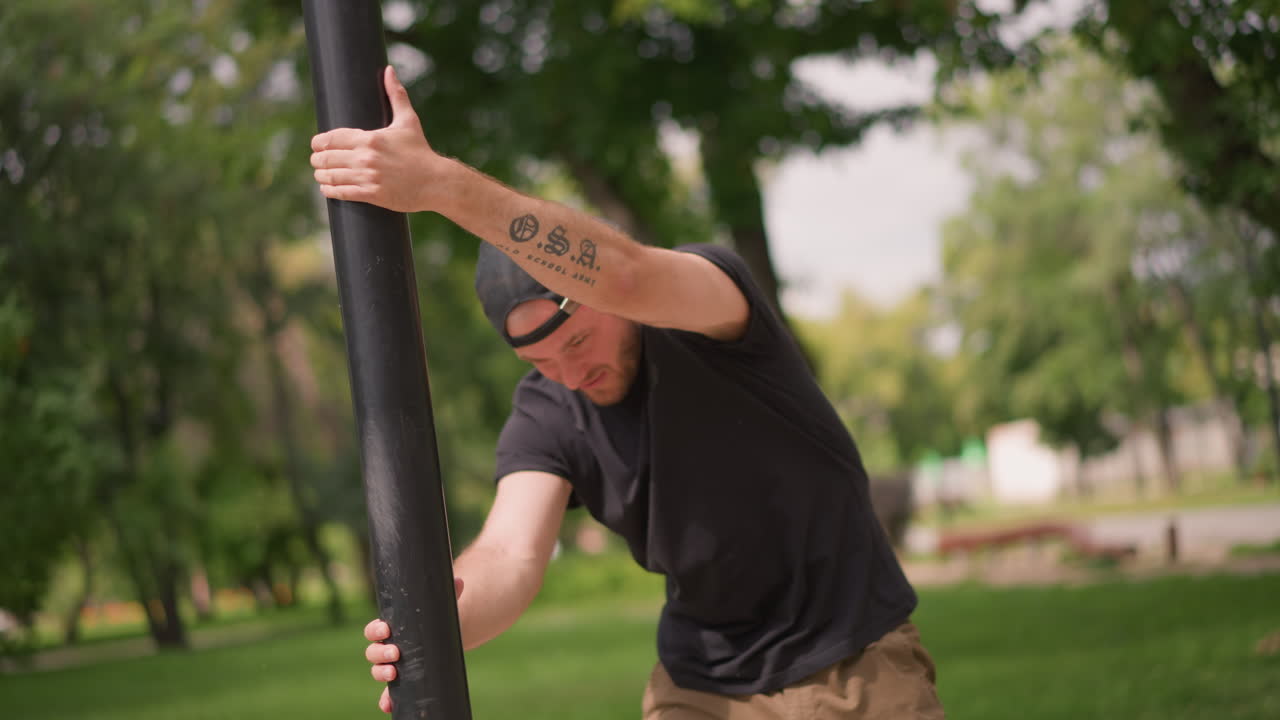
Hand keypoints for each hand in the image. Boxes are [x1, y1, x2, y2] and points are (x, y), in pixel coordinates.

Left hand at [310, 65, 440, 211]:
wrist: (437, 181)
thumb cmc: (421, 151)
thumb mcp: (408, 121)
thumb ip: (396, 95)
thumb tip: (389, 70)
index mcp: (370, 138)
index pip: (332, 138)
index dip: (318, 142)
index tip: (316, 145)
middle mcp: (366, 157)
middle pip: (327, 157)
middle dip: (317, 159)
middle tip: (317, 160)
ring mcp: (368, 177)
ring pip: (331, 176)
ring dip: (321, 175)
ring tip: (320, 174)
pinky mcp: (372, 194)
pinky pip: (342, 192)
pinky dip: (330, 190)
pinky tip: (327, 188)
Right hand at [365, 578, 464, 713]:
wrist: (444, 638)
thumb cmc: (436, 620)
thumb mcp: (441, 607)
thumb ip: (449, 593)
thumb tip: (458, 581)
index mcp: (391, 629)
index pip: (374, 629)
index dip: (376, 630)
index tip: (386, 629)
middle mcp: (388, 647)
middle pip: (373, 651)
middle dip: (380, 652)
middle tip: (395, 653)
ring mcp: (393, 665)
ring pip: (378, 670)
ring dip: (381, 673)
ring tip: (393, 673)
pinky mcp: (404, 680)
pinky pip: (390, 693)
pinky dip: (386, 699)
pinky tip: (388, 705)